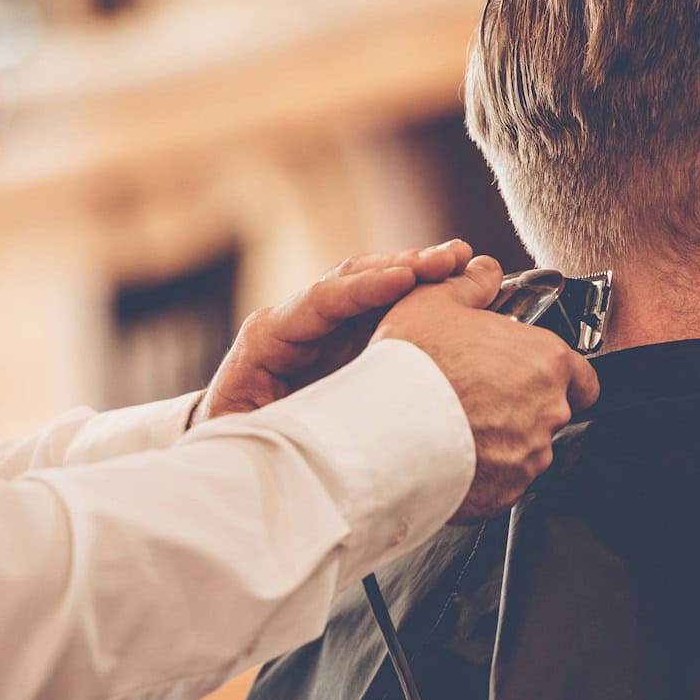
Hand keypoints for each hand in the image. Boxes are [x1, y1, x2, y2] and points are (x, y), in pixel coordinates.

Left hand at [202, 241, 473, 418]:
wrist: (242, 439)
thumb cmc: (240, 437)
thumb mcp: (241, 432)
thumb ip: (257, 424)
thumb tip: (277, 427)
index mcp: (269, 336)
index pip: (320, 300)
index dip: (363, 288)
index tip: (404, 279)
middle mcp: (299, 319)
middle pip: (353, 278)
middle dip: (402, 264)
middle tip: (448, 259)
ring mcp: (328, 324)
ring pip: (375, 283)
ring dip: (418, 269)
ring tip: (460, 260)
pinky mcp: (351, 336)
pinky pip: (387, 305)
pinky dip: (421, 292)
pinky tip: (455, 282)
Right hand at [373, 257, 600, 521]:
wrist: (383, 433)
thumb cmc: (413, 366)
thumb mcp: (434, 301)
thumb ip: (470, 284)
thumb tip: (484, 271)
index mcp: (546, 361)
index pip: (583, 377)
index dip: (559, 376)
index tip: (530, 375)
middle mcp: (549, 410)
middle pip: (551, 412)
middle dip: (521, 407)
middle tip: (478, 396)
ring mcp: (530, 456)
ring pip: (527, 450)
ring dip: (502, 441)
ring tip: (458, 426)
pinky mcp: (507, 492)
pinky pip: (504, 482)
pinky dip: (485, 472)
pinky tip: (452, 453)